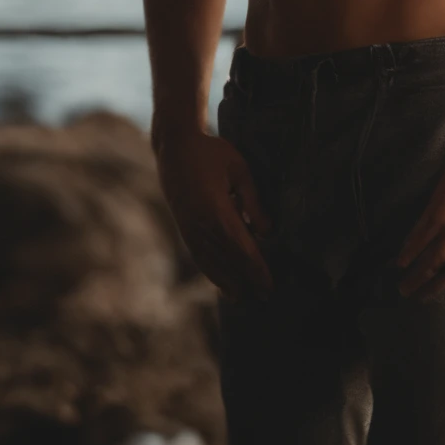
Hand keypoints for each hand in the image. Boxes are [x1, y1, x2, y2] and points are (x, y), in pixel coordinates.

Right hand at [154, 129, 272, 300]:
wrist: (175, 147)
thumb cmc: (212, 153)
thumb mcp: (239, 170)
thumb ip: (253, 202)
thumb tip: (267, 233)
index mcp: (215, 208)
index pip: (240, 246)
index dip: (255, 268)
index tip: (268, 284)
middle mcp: (199, 223)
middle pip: (227, 259)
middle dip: (247, 278)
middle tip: (265, 297)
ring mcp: (188, 227)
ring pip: (210, 261)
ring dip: (228, 280)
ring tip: (243, 297)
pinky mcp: (183, 227)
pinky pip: (198, 255)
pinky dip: (210, 270)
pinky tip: (221, 281)